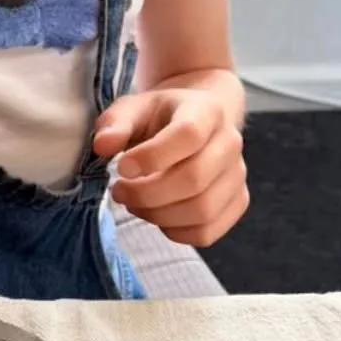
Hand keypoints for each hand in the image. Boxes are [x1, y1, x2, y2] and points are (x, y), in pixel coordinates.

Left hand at [92, 88, 247, 245]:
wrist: (199, 120)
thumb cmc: (161, 115)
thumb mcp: (134, 108)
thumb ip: (115, 123)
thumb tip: (102, 146)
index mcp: (206, 111)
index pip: (188, 135)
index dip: (152, 157)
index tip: (120, 167)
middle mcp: (230, 142)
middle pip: (195, 179)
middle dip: (147, 193)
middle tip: (119, 191)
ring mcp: (237, 175)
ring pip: (202, 210)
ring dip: (158, 215)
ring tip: (134, 203)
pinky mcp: (237, 202)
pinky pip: (207, 232)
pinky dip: (175, 231)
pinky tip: (156, 215)